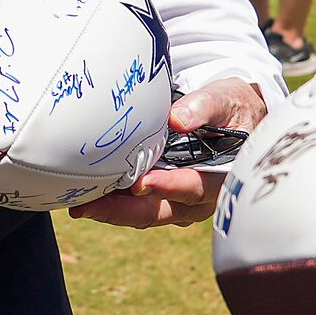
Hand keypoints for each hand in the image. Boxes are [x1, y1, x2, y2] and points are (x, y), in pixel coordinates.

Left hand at [71, 75, 265, 228]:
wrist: (236, 118)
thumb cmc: (232, 108)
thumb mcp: (225, 100)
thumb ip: (204, 107)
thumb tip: (177, 118)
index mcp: (222, 177)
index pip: (194, 186)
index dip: (168, 186)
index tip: (140, 183)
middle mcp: (201, 198)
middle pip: (161, 210)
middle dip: (123, 210)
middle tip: (88, 206)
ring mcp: (183, 203)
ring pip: (146, 214)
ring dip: (112, 212)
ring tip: (79, 206)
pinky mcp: (166, 199)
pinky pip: (139, 207)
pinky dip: (115, 205)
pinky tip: (89, 198)